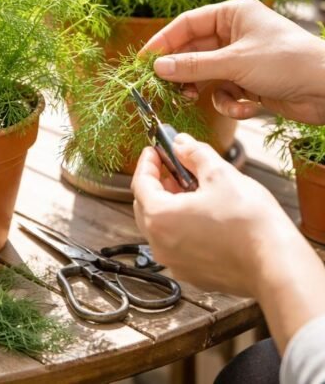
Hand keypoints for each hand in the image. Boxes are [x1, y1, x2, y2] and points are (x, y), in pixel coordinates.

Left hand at [132, 134, 324, 352]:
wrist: (278, 266)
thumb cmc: (250, 223)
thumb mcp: (221, 175)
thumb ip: (195, 154)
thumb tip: (181, 143)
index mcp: (159, 217)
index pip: (140, 183)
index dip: (147, 163)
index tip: (154, 151)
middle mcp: (159, 244)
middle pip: (146, 206)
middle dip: (158, 184)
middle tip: (173, 168)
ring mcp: (175, 262)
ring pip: (161, 227)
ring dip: (170, 206)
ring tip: (192, 190)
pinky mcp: (192, 275)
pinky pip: (178, 245)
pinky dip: (183, 228)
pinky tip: (204, 217)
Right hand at [141, 0, 324, 123]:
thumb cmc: (289, 62)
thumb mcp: (235, 62)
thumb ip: (193, 66)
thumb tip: (158, 67)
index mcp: (233, 14)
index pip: (187, 24)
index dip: (163, 41)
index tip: (143, 60)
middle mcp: (236, 34)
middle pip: (193, 51)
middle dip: (182, 71)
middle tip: (162, 86)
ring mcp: (242, 59)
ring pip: (205, 74)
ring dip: (202, 89)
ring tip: (193, 98)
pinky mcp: (250, 82)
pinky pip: (225, 92)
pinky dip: (230, 102)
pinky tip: (246, 106)